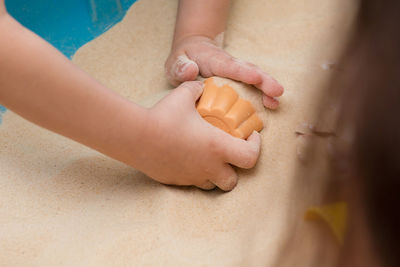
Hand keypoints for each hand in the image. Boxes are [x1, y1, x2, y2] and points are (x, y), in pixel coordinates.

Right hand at [140, 81, 260, 190]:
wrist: (136, 137)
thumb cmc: (163, 116)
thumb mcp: (183, 96)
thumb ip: (196, 89)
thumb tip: (201, 85)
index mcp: (217, 146)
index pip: (250, 157)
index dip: (256, 148)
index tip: (251, 136)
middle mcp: (208, 166)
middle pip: (233, 181)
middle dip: (235, 169)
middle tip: (230, 153)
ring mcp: (192, 177)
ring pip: (213, 185)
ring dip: (216, 174)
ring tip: (209, 158)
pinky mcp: (177, 182)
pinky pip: (192, 183)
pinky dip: (196, 175)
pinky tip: (188, 159)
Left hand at [165, 35, 283, 108]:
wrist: (192, 52)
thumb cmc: (183, 59)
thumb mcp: (175, 62)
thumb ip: (180, 66)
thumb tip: (191, 71)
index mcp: (215, 61)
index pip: (230, 66)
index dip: (242, 72)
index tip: (255, 77)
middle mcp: (230, 65)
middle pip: (249, 71)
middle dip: (264, 81)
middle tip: (277, 92)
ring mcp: (237, 73)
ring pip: (255, 78)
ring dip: (267, 89)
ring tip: (276, 102)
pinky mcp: (239, 81)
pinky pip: (253, 87)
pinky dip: (264, 95)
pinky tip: (272, 105)